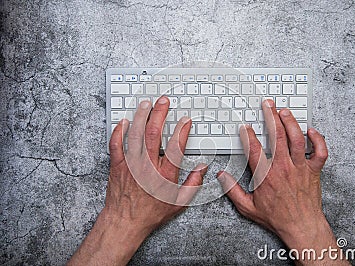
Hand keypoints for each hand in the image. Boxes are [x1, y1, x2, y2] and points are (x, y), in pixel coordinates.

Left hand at [68, 97, 206, 264]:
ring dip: (141, 116)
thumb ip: (193, 184)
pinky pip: (116, 144)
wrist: (125, 222)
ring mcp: (131, 164)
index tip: (185, 120)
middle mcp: (147, 166)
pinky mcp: (117, 165)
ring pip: (136, 134)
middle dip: (160, 114)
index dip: (182, 130)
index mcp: (164, 174)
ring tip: (146, 104)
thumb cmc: (150, 213)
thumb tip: (202, 168)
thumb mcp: (179, 203)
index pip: (176, 146)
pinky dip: (119, 131)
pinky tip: (124, 122)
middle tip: (163, 102)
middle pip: (154, 133)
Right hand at [217, 100, 348, 264]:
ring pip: (297, 138)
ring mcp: (301, 167)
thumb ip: (233, 191)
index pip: (254, 148)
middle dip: (271, 116)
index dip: (248, 134)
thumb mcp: (248, 207)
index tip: (246, 127)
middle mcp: (284, 167)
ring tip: (284, 111)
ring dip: (291, 122)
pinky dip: (318, 139)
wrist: (302, 227)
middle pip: (277, 135)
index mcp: (266, 175)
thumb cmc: (277, 218)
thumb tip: (222, 177)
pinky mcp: (314, 171)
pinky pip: (320, 151)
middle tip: (268, 105)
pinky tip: (311, 130)